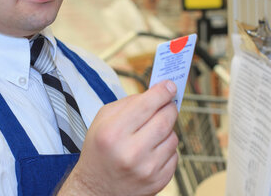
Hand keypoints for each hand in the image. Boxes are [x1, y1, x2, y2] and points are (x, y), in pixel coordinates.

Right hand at [59, 80, 178, 195]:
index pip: (147, 105)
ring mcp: (146, 169)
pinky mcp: (158, 181)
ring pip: (173, 137)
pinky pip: (175, 156)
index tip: (170, 85)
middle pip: (165, 119)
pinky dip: (167, 149)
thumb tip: (157, 93)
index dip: (162, 92)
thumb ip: (129, 103)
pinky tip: (152, 150)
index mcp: (113, 132)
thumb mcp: (102, 120)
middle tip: (167, 103)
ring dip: (167, 130)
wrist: (96, 189)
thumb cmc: (99, 150)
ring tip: (151, 133)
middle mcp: (130, 152)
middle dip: (169, 107)